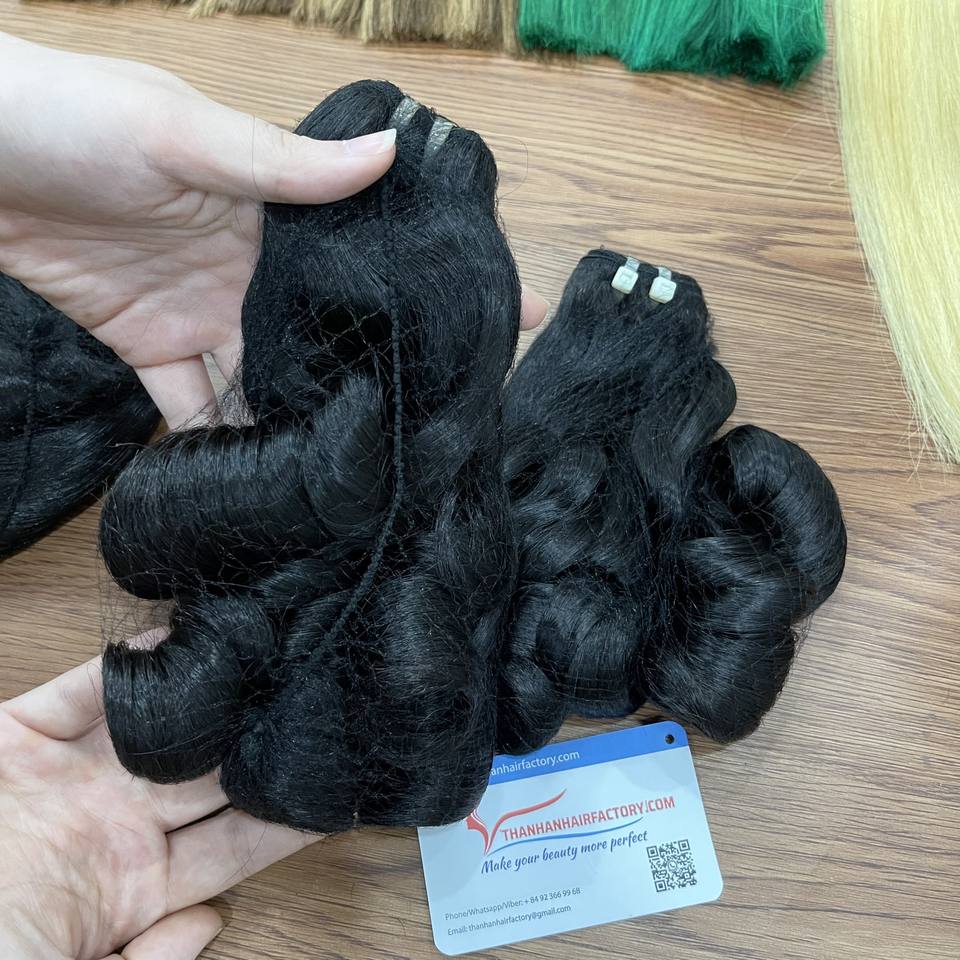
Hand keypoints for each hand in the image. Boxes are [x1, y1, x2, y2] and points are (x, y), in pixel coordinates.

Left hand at [0, 33, 549, 427]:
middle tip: (434, 423)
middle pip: (328, 332)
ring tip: (351, 466)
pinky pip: (192, 404)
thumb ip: (283, 164)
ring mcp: (204, 312)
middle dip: (375, 373)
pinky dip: (215, 437)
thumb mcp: (185, 132)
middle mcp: (252, 269)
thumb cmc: (75, 118)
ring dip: (296, 418)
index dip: (433, 282)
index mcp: (272, 211)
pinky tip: (256, 472)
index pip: (370, 252)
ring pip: (266, 379)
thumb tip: (392, 153)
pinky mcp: (150, 347)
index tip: (512, 315)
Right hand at [0, 657, 313, 959]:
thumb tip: (213, 923)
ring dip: (207, 697)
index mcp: (130, 889)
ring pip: (157, 726)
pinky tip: (174, 642)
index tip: (336, 788)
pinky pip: (77, 695)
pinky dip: (121, 668)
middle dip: (259, 741)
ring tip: (265, 666)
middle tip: (318, 705)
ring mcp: (65, 778)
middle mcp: (110, 824)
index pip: (231, 847)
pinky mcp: (13, 738)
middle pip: (210, 775)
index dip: (283, 819)